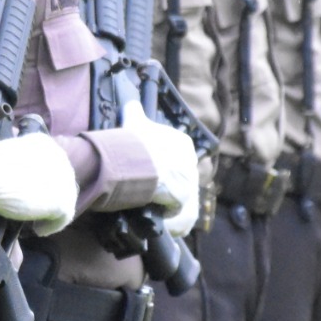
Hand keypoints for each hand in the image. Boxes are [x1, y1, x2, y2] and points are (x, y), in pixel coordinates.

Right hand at [0, 131, 77, 232]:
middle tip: (34, 209)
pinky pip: (63, 217)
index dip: (43, 180)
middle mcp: (60, 157)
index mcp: (45, 143)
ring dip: (51, 212)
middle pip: (61, 181)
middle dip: (49, 195)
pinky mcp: (62, 200)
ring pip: (65, 198)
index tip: (30, 192)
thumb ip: (21, 161)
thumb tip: (18, 174)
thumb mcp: (7, 155)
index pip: (51, 165)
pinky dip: (51, 225)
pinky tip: (38, 230)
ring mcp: (64, 179)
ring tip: (35, 223)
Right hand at [121, 100, 200, 236]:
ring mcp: (189, 181)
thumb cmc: (135, 140)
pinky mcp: (183, 198)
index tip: (151, 172)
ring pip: (180, 196)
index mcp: (183, 143)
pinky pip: (178, 212)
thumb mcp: (134, 121)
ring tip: (153, 207)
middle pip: (180, 178)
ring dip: (169, 203)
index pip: (177, 157)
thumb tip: (130, 103)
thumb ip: (134, 111)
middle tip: (151, 191)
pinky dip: (168, 216)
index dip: (164, 166)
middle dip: (168, 186)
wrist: (137, 159)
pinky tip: (156, 217)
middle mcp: (191, 162)